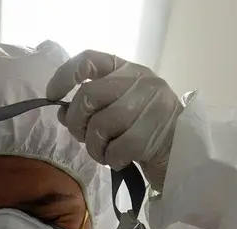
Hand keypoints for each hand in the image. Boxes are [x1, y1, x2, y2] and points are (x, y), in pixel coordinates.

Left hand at [46, 51, 182, 190]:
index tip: (53, 96)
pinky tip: (119, 160)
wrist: (183, 152)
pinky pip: (117, 148)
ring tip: (104, 154)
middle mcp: (140, 80)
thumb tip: (62, 111)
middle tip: (84, 139)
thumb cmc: (143, 130)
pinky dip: (112, 159)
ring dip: (95, 148)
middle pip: (88, 96)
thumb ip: (90, 107)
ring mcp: (151, 103)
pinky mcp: (156, 130)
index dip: (65, 76)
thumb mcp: (116, 111)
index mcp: (126, 69)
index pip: (89, 60)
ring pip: (101, 125)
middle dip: (77, 123)